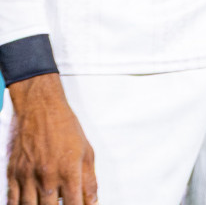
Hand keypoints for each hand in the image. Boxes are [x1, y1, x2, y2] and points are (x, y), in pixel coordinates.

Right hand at [6, 72, 96, 204]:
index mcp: (68, 171)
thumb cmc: (65, 128)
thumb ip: (90, 180)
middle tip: (61, 204)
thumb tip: (93, 202)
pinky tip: (28, 204)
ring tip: (47, 204)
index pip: (74, 204)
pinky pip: (12, 200)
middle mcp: (47, 176)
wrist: (41, 110)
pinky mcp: (14, 174)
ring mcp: (28, 176)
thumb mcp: (87, 153)